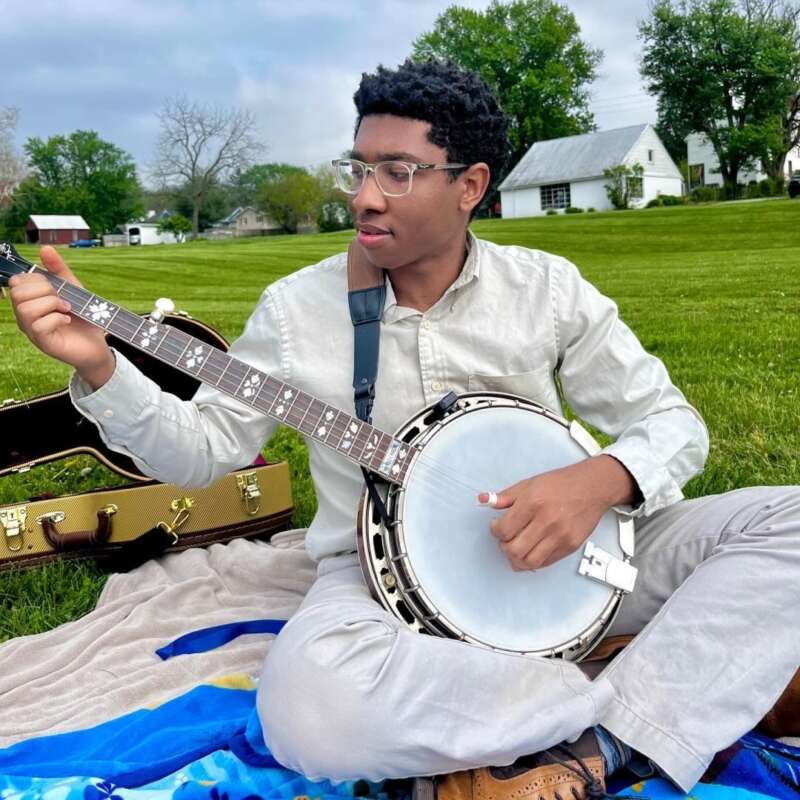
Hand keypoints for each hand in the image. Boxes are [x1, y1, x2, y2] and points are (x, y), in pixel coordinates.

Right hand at [8, 246, 114, 388]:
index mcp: (29, 300)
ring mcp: (31, 330)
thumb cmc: (83, 317)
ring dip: (51, 304)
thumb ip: (58, 269)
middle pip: (18, 293)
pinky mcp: (43, 342)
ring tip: (66, 309)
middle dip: (45, 290)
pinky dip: (57, 318)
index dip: (37, 279)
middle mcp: (25, 315)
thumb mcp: (72, 288)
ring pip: (26, 308)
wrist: (98, 343)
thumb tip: (45, 248)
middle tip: (63, 299)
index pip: (17, 281)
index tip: (55, 286)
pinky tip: (67, 320)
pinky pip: (39, 325)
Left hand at [481, 455, 637, 570]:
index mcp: (533, 503)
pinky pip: (546, 563)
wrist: (592, 487)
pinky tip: (530, 550)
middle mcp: (547, 521)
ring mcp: (560, 536)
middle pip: (514, 550)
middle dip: (504, 547)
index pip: (504, 530)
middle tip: (505, 539)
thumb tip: (484, 500)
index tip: (496, 526)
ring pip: (529, 562)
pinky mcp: (570, 546)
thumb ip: (505, 496)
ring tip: (516, 548)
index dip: (495, 531)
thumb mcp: (529, 484)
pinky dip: (533, 561)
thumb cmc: (562, 483)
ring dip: (516, 558)